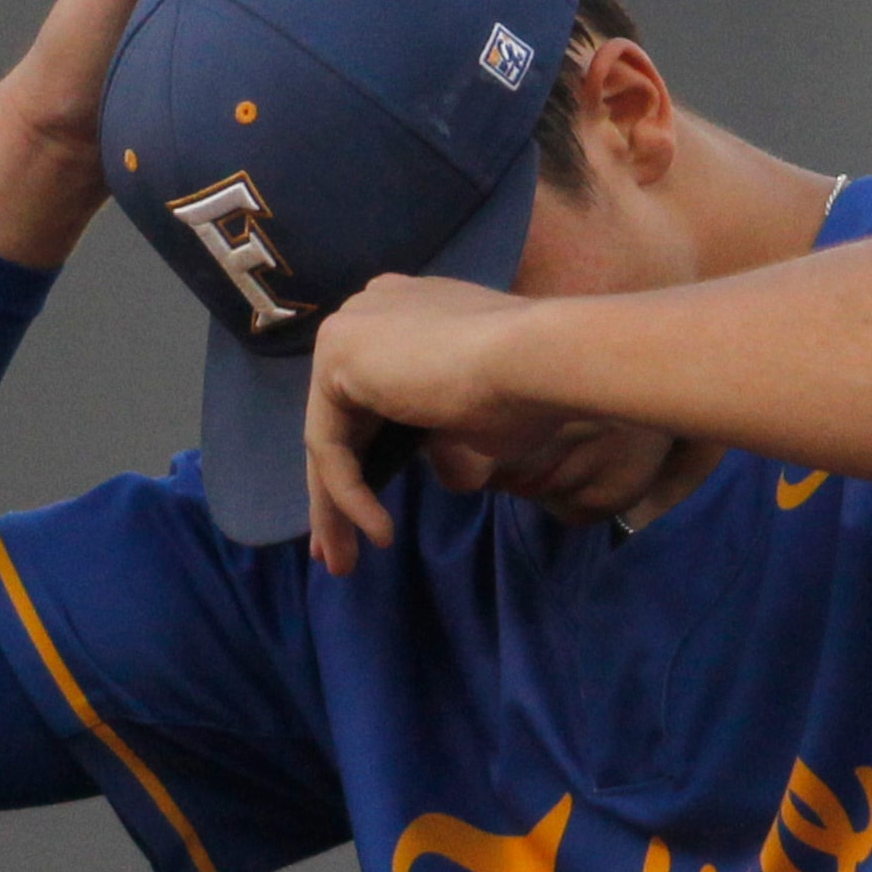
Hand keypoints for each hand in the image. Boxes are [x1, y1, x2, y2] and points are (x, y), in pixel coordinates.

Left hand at [305, 275, 677, 570]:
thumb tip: (436, 460)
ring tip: (343, 562)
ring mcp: (350, 327)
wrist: (541, 362)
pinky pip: (330, 443)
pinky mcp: (337, 354)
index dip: (366, 462)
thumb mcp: (477, 417)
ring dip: (334, 507)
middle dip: (335, 493)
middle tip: (335, 552)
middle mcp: (371, 310)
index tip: (370, 514)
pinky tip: (380, 532)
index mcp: (408, 314)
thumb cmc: (531, 394)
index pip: (369, 399)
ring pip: (331, 436)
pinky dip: (349, 494)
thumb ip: (441, 424)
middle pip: (343, 420)